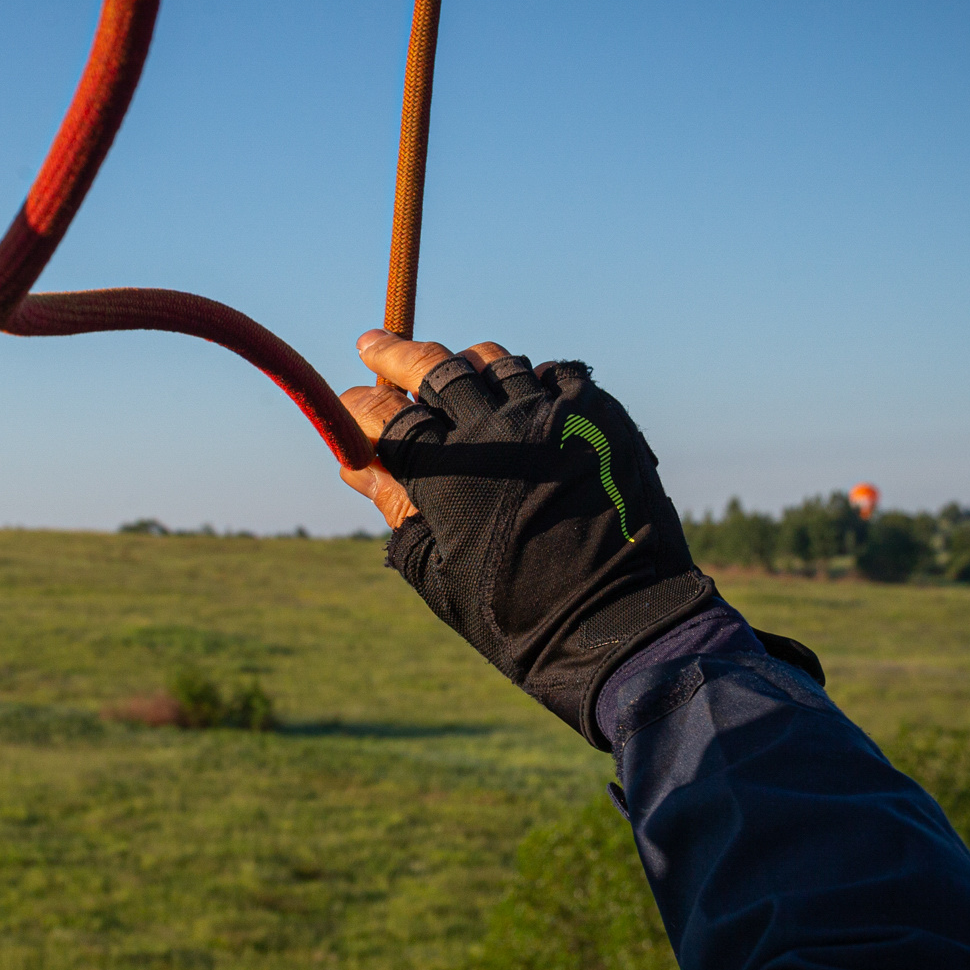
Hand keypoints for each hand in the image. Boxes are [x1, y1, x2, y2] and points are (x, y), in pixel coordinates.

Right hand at [336, 330, 714, 748]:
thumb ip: (395, 507)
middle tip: (375, 345)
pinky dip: (526, 380)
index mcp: (449, 473)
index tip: (349, 398)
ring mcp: (551, 415)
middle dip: (396, 354)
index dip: (361, 405)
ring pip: (494, 362)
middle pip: (434, 368)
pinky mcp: (597, 415)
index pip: (388, 416)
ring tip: (450, 369)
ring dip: (464, 364)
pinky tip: (518, 396)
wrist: (620, 624)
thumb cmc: (517, 615)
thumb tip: (353, 465)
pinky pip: (551, 374)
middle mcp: (497, 431)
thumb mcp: (438, 570)